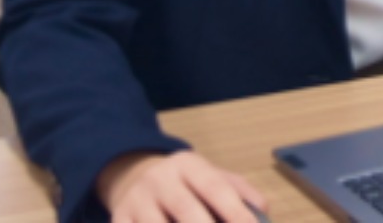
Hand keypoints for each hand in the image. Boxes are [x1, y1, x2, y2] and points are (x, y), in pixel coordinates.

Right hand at [98, 150, 267, 222]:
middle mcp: (159, 179)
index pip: (215, 188)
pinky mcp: (118, 219)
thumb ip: (239, 191)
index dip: (235, 211)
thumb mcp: (210, 175)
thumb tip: (264, 211)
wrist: (132, 176)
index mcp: (188, 165)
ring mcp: (135, 202)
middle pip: (186, 209)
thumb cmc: (185, 184)